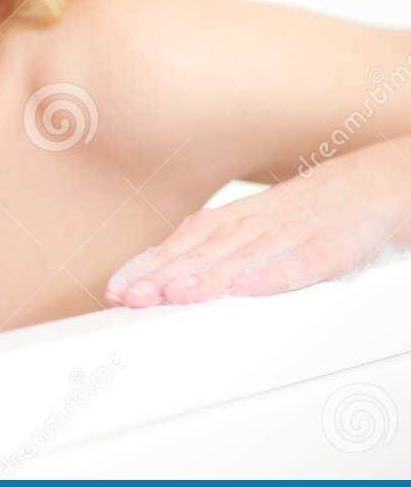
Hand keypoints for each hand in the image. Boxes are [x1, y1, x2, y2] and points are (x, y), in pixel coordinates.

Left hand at [105, 171, 410, 306]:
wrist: (370, 188)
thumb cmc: (303, 215)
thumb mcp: (249, 227)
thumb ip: (207, 252)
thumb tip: (157, 275)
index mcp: (230, 223)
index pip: (179, 246)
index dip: (147, 268)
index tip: (115, 290)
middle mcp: (253, 228)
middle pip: (201, 256)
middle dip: (162, 278)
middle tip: (130, 298)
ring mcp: (289, 237)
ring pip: (241, 260)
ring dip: (206, 279)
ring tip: (173, 294)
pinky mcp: (327, 250)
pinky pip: (298, 265)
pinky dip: (273, 276)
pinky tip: (248, 289)